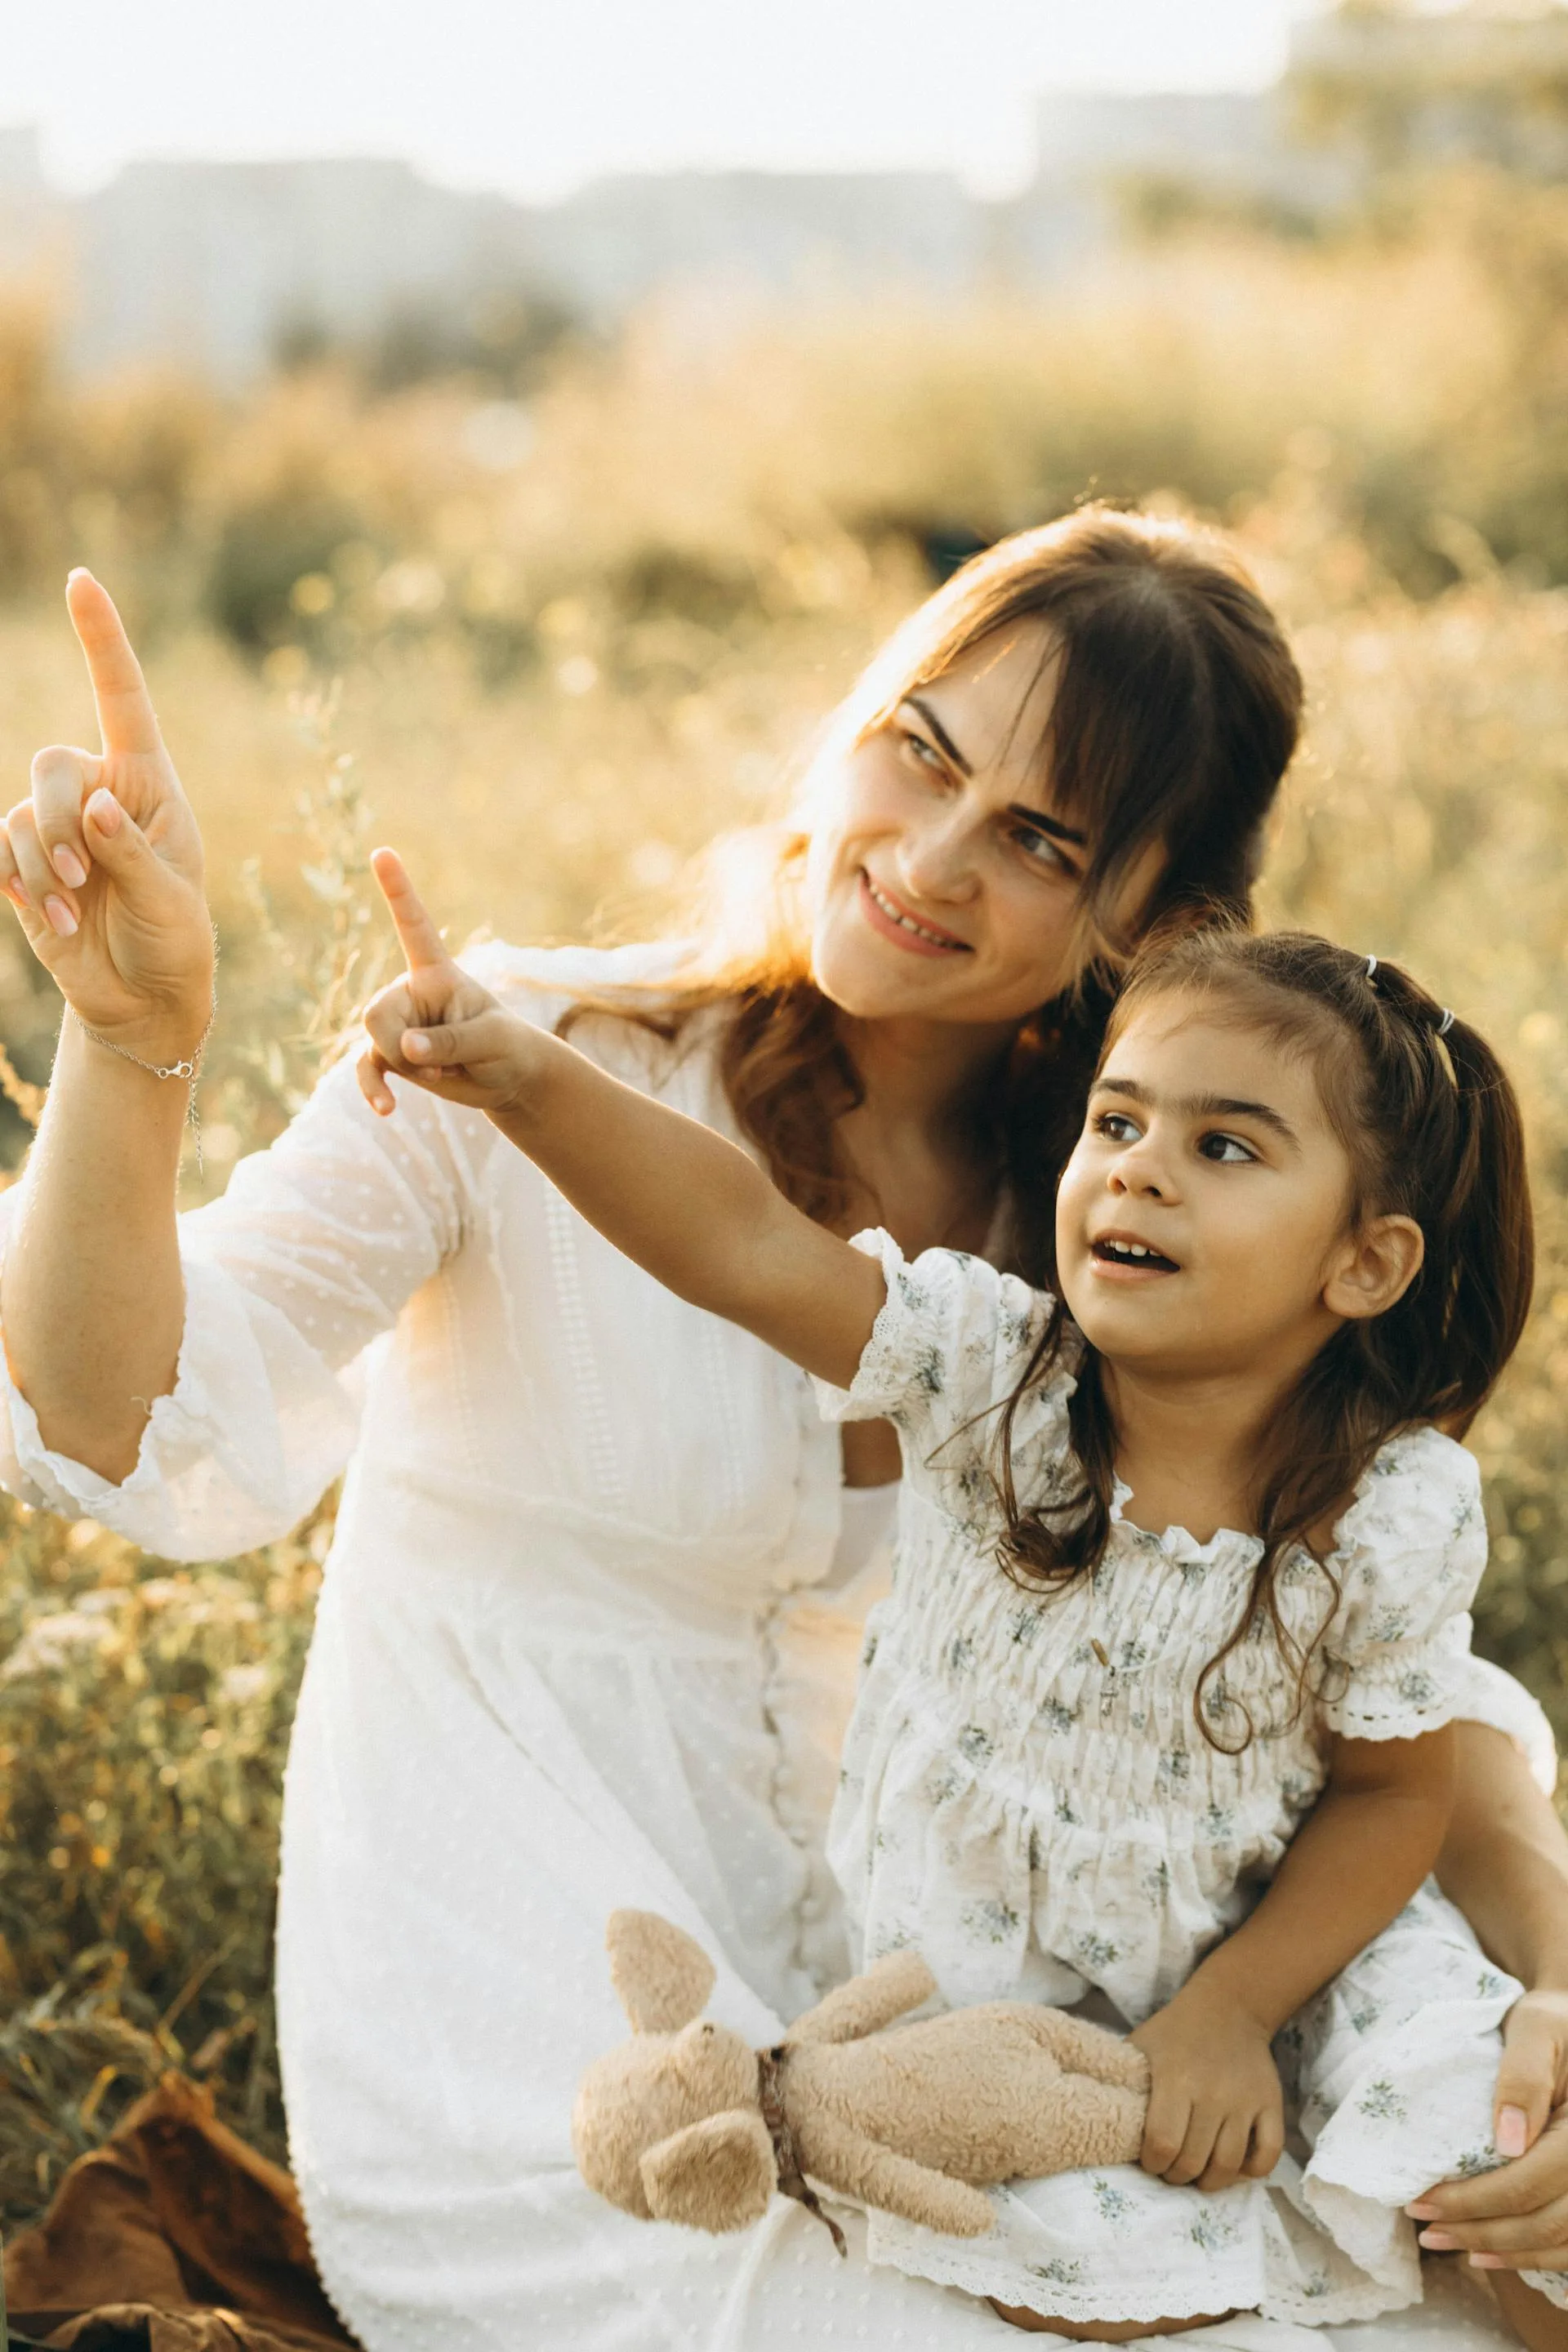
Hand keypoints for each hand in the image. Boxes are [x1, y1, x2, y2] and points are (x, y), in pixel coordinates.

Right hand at [3, 572, 213, 1061]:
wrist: (142, 996)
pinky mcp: (22, 861)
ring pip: (23, 812)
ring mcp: (56, 825)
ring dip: (44, 865)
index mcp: (147, 782)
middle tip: (84, 876)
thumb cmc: (173, 938)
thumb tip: (94, 806)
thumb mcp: (171, 899)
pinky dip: (21, 884)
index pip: (122, 697)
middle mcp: (98, 791)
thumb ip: (133, 852)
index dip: (100, 639)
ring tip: (77, 910)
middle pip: (52, 762)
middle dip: (61, 820)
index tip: (81, 581)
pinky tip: (56, 920)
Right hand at [357, 849, 545, 1117]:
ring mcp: (398, 1024)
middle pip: (378, 1013)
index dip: (398, 891)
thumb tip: (405, 1049)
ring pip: (373, 1043)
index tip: (381, 852)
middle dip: (404, 1047)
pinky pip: (366, 1070)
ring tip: (443, 1074)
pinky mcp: (391, 1056)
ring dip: (405, 1069)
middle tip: (444, 1062)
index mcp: (438, 972)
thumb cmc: (509, 1048)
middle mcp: (412, 992)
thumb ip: (450, 1042)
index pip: (414, 925)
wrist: (510, 1079)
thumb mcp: (492, 1042)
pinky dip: (375, 1090)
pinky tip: (387, 1111)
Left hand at [1130, 1981, 1284, 2191]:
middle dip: (1177, 2176)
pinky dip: (1250, 2171)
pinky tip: (1233, 2166)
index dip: (1153, 2163)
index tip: (1150, 2161)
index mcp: (1175, 2079)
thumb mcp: (1140, 2046)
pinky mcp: (1270, 2105)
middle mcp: (1212, 2093)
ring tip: (1198, 2174)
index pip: (1162, 2144)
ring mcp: (1244, 2101)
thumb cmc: (1175, 2032)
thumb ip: (1124, 2083)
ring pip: (1228, 2165)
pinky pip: (1267, 2154)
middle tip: (1172, 2170)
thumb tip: (1102, 2121)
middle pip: (1193, 2161)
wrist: (1229, 2007)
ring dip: (1209, 2181)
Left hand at [1407, 1987, 1567, 2270]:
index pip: (1527, 2182)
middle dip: (1479, 2231)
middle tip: (1425, 2230)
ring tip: (1448, 2242)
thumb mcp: (1535, 2029)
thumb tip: (1507, 2143)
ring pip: (1559, 2242)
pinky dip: (1534, 2257)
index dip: (1472, 2201)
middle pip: (1543, 2222)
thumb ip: (1523, 2078)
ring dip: (1502, 2251)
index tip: (1420, 2200)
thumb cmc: (1553, 2024)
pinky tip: (1491, 2253)